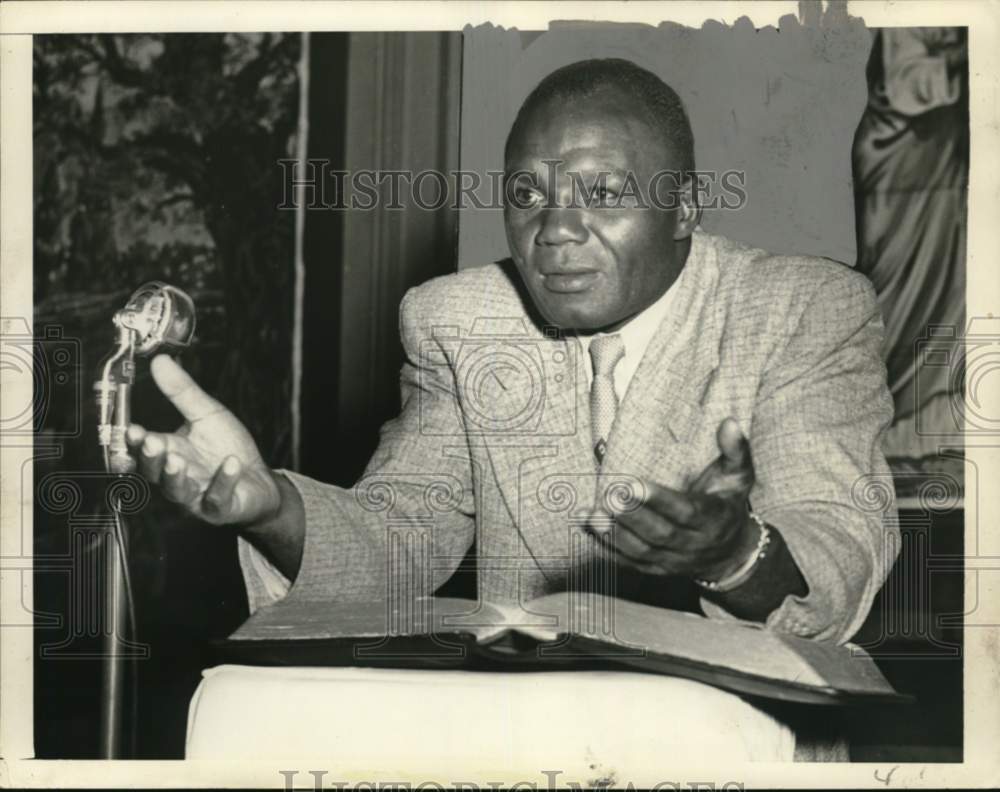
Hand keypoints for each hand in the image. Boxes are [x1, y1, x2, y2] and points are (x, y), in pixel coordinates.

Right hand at [125, 355, 280, 525]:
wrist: (258, 481)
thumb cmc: (227, 447)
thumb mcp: (207, 414)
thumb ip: (182, 392)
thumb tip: (160, 361)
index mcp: (170, 451)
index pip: (144, 447)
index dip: (135, 441)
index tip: (131, 429)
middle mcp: (177, 476)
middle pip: (153, 472)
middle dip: (151, 458)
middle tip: (152, 442)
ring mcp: (196, 495)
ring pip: (177, 490)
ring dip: (175, 476)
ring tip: (177, 460)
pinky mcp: (219, 508)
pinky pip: (218, 498)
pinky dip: (224, 481)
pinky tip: (231, 463)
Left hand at [596, 417, 757, 581]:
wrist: (731, 553)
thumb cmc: (729, 504)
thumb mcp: (739, 476)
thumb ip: (736, 449)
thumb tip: (729, 422)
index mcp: (712, 519)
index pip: (685, 511)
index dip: (658, 500)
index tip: (631, 484)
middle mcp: (694, 544)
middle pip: (660, 533)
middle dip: (632, 516)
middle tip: (608, 496)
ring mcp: (674, 561)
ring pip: (642, 551)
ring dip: (614, 534)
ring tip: (590, 515)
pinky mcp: (657, 570)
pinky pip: (630, 563)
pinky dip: (607, 548)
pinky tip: (588, 529)